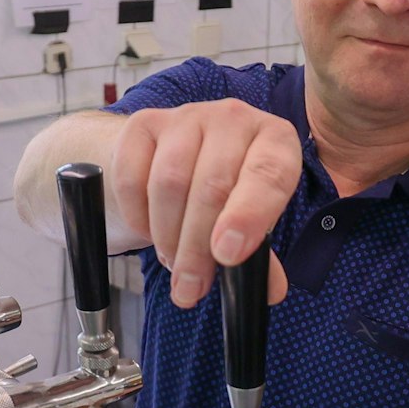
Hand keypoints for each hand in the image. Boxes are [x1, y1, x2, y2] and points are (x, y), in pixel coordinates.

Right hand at [108, 99, 301, 307]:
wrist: (173, 156)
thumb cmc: (227, 192)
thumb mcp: (253, 218)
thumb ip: (260, 254)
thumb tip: (270, 290)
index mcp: (275, 140)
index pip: (269, 174)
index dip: (250, 215)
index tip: (229, 254)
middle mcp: (234, 118)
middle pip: (213, 186)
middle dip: (199, 246)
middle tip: (192, 286)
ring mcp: (186, 117)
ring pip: (170, 183)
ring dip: (168, 237)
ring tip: (174, 264)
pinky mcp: (143, 124)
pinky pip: (133, 177)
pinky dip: (139, 217)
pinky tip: (151, 234)